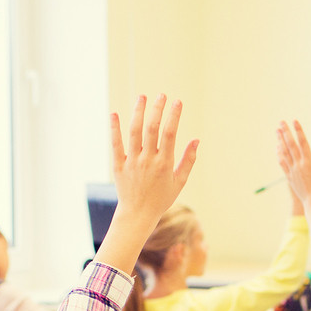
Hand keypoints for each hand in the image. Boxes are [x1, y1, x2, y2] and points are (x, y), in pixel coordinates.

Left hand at [109, 94, 198, 221]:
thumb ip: (189, 160)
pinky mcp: (118, 166)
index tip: (177, 102)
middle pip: (152, 129)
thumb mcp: (179, 182)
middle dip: (157, 109)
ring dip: (138, 112)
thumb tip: (197, 140)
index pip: (170, 134)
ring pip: (134, 132)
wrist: (138, 215)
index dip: (174, 116)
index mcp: (164, 164)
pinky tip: (114, 114)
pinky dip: (114, 129)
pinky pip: (115, 144)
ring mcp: (132, 162)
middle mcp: (147, 161)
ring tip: (142, 97)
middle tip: (161, 95)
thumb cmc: (161, 198)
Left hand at [275, 121, 310, 206]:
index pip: (303, 143)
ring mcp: (293, 171)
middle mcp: (299, 165)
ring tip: (277, 131)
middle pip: (290, 145)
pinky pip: (282, 163)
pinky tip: (277, 148)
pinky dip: (279, 154)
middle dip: (285, 133)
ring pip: (284, 153)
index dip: (298, 131)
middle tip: (281, 122)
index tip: (294, 120)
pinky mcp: (289, 177)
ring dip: (280, 141)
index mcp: (309, 162)